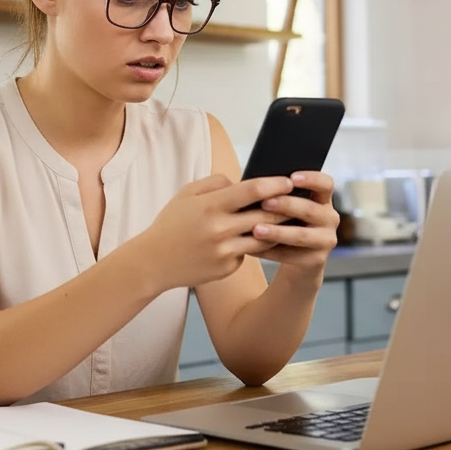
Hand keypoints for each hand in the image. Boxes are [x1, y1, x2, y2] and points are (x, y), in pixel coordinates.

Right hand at [131, 173, 296, 291]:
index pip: (252, 191)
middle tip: (297, 200)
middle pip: (265, 215)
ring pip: (264, 238)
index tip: (288, 181)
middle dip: (285, 207)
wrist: (153, 262)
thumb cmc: (171, 224)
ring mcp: (225, 251)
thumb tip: (241, 182)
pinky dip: (253, 245)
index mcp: (210, 206)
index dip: (274, 184)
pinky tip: (257, 240)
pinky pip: (248, 253)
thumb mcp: (186, 194)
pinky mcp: (227, 268)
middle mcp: (220, 229)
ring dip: (277, 229)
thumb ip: (215, 183)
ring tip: (288, 221)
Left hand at [249, 171, 338, 271]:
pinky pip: (292, 255)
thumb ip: (278, 194)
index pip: (325, 184)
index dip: (311, 179)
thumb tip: (251, 183)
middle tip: (265, 203)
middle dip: (286, 205)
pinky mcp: (317, 260)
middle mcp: (330, 218)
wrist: (294, 257)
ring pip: (301, 235)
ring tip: (256, 229)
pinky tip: (253, 248)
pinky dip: (271, 251)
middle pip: (310, 209)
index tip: (291, 178)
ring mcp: (326, 240)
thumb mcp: (287, 207)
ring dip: (278, 232)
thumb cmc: (285, 222)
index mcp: (323, 200)